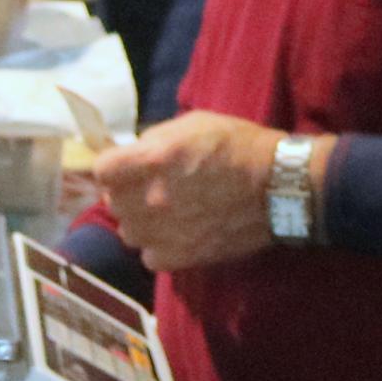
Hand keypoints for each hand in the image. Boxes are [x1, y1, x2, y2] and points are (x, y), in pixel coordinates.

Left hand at [93, 112, 291, 271]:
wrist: (279, 186)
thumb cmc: (239, 146)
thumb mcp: (193, 123)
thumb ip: (155, 139)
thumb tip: (132, 152)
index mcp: (153, 159)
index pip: (102, 169)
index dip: (113, 167)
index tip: (125, 168)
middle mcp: (151, 198)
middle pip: (112, 202)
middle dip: (127, 193)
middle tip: (151, 189)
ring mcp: (164, 231)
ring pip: (129, 232)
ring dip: (141, 222)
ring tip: (165, 214)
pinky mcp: (181, 257)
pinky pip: (149, 257)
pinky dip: (159, 247)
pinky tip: (177, 235)